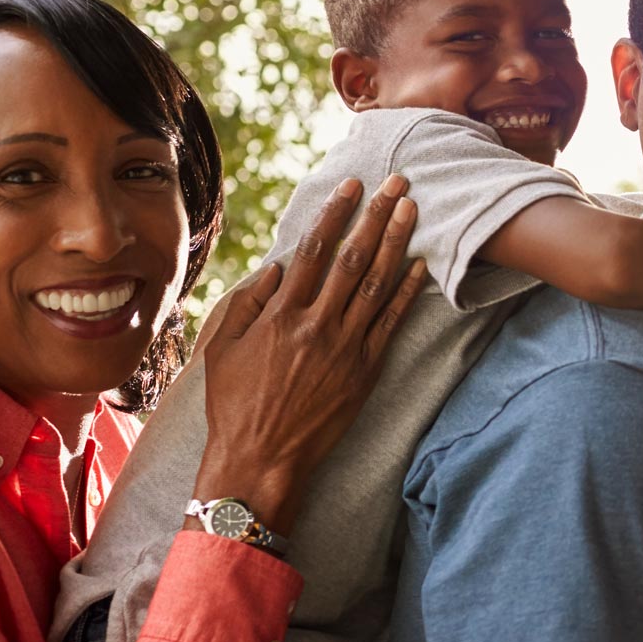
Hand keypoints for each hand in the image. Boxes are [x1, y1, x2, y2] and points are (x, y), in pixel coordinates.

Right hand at [190, 176, 425, 533]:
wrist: (260, 459)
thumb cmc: (233, 404)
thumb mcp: (221, 349)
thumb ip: (247, 303)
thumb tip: (278, 268)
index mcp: (279, 316)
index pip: (313, 251)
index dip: (335, 214)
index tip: (352, 186)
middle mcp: (315, 326)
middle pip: (352, 258)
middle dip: (376, 216)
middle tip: (398, 183)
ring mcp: (344, 349)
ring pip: (376, 285)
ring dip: (397, 243)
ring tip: (413, 210)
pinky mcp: (364, 371)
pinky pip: (390, 324)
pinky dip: (406, 293)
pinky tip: (420, 266)